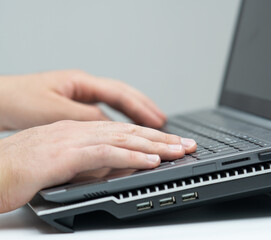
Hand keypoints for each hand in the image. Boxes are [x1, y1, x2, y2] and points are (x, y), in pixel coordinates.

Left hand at [0, 70, 165, 130]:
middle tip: (164, 124)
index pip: (121, 95)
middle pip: (125, 95)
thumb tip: (113, 126)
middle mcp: (85, 86)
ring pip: (118, 102)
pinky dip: (122, 118)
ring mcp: (82, 94)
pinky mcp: (77, 104)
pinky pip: (107, 110)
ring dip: (137, 113)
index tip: (158, 123)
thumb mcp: (55, 111)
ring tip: (155, 124)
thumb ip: (87, 117)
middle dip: (146, 109)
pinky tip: (128, 126)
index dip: (142, 110)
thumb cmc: (19, 101)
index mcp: (82, 83)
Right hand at [0, 120, 196, 212]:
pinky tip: (152, 161)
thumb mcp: (63, 165)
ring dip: (155, 146)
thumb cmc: (19, 170)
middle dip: (162, 138)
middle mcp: (79, 131)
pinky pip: (107, 154)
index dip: (150, 137)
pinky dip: (133, 157)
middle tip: (186, 144)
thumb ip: (89, 164)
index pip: (122, 131)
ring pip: (124, 139)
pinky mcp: (67, 154)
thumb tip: (114, 169)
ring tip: (179, 151)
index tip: (171, 144)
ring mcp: (74, 140)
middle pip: (129, 132)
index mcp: (77, 131)